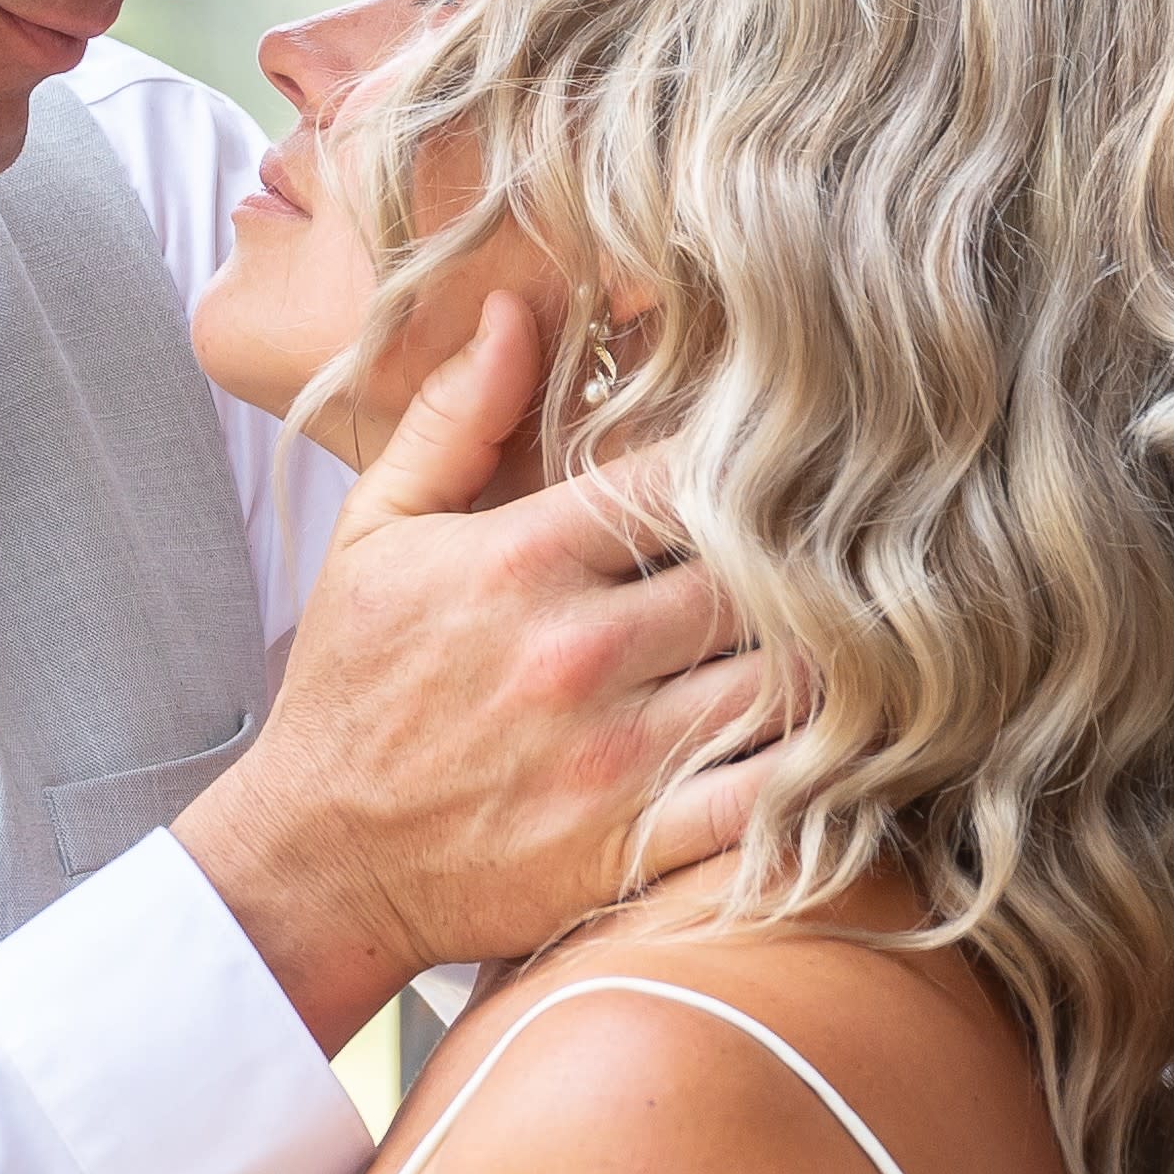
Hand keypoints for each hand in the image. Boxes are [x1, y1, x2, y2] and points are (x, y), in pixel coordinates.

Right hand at [175, 297, 787, 1049]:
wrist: (316, 862)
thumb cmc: (350, 691)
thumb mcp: (374, 534)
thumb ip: (453, 420)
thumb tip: (515, 310)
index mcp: (522, 560)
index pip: (690, 476)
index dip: (748, 464)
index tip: (776, 465)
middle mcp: (579, 652)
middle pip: (762, 573)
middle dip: (805, 557)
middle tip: (842, 547)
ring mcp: (616, 756)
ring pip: (791, 678)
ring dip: (832, 654)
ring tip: (857, 632)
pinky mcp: (638, 846)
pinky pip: (776, 797)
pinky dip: (828, 766)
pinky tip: (846, 736)